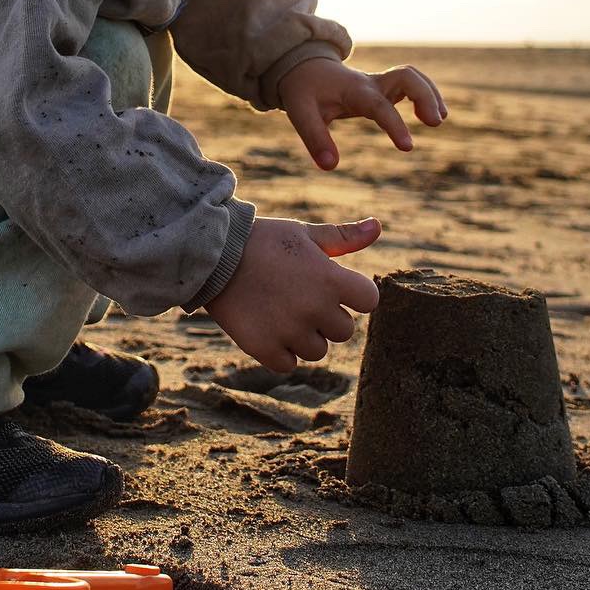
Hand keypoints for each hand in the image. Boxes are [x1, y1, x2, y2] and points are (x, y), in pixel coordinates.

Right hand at [207, 215, 380, 371]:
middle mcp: (315, 309)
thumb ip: (343, 237)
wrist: (212, 255)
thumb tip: (378, 226)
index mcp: (331, 280)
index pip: (369, 301)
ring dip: (304, 336)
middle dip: (327, 317)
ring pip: (317, 350)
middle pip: (343, 330)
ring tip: (280, 310)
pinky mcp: (265, 349)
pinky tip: (267, 326)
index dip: (354, 294)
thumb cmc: (264, 241)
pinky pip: (289, 364)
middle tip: (299, 296)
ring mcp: (290, 332)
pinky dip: (280, 352)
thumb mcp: (304, 234)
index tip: (334, 287)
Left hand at [278, 58, 446, 170]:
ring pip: (412, 76)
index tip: (408, 148)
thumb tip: (330, 166)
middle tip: (435, 122)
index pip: (378, 105)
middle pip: (406, 77)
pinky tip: (432, 115)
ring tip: (437, 121)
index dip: (394, 124)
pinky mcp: (383, 87)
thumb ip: (315, 139)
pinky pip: (411, 83)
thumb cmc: (303, 91)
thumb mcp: (300, 112)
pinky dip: (426, 94)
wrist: (303, 68)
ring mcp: (379, 82)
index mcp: (352, 91)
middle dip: (424, 95)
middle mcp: (370, 83)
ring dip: (430, 94)